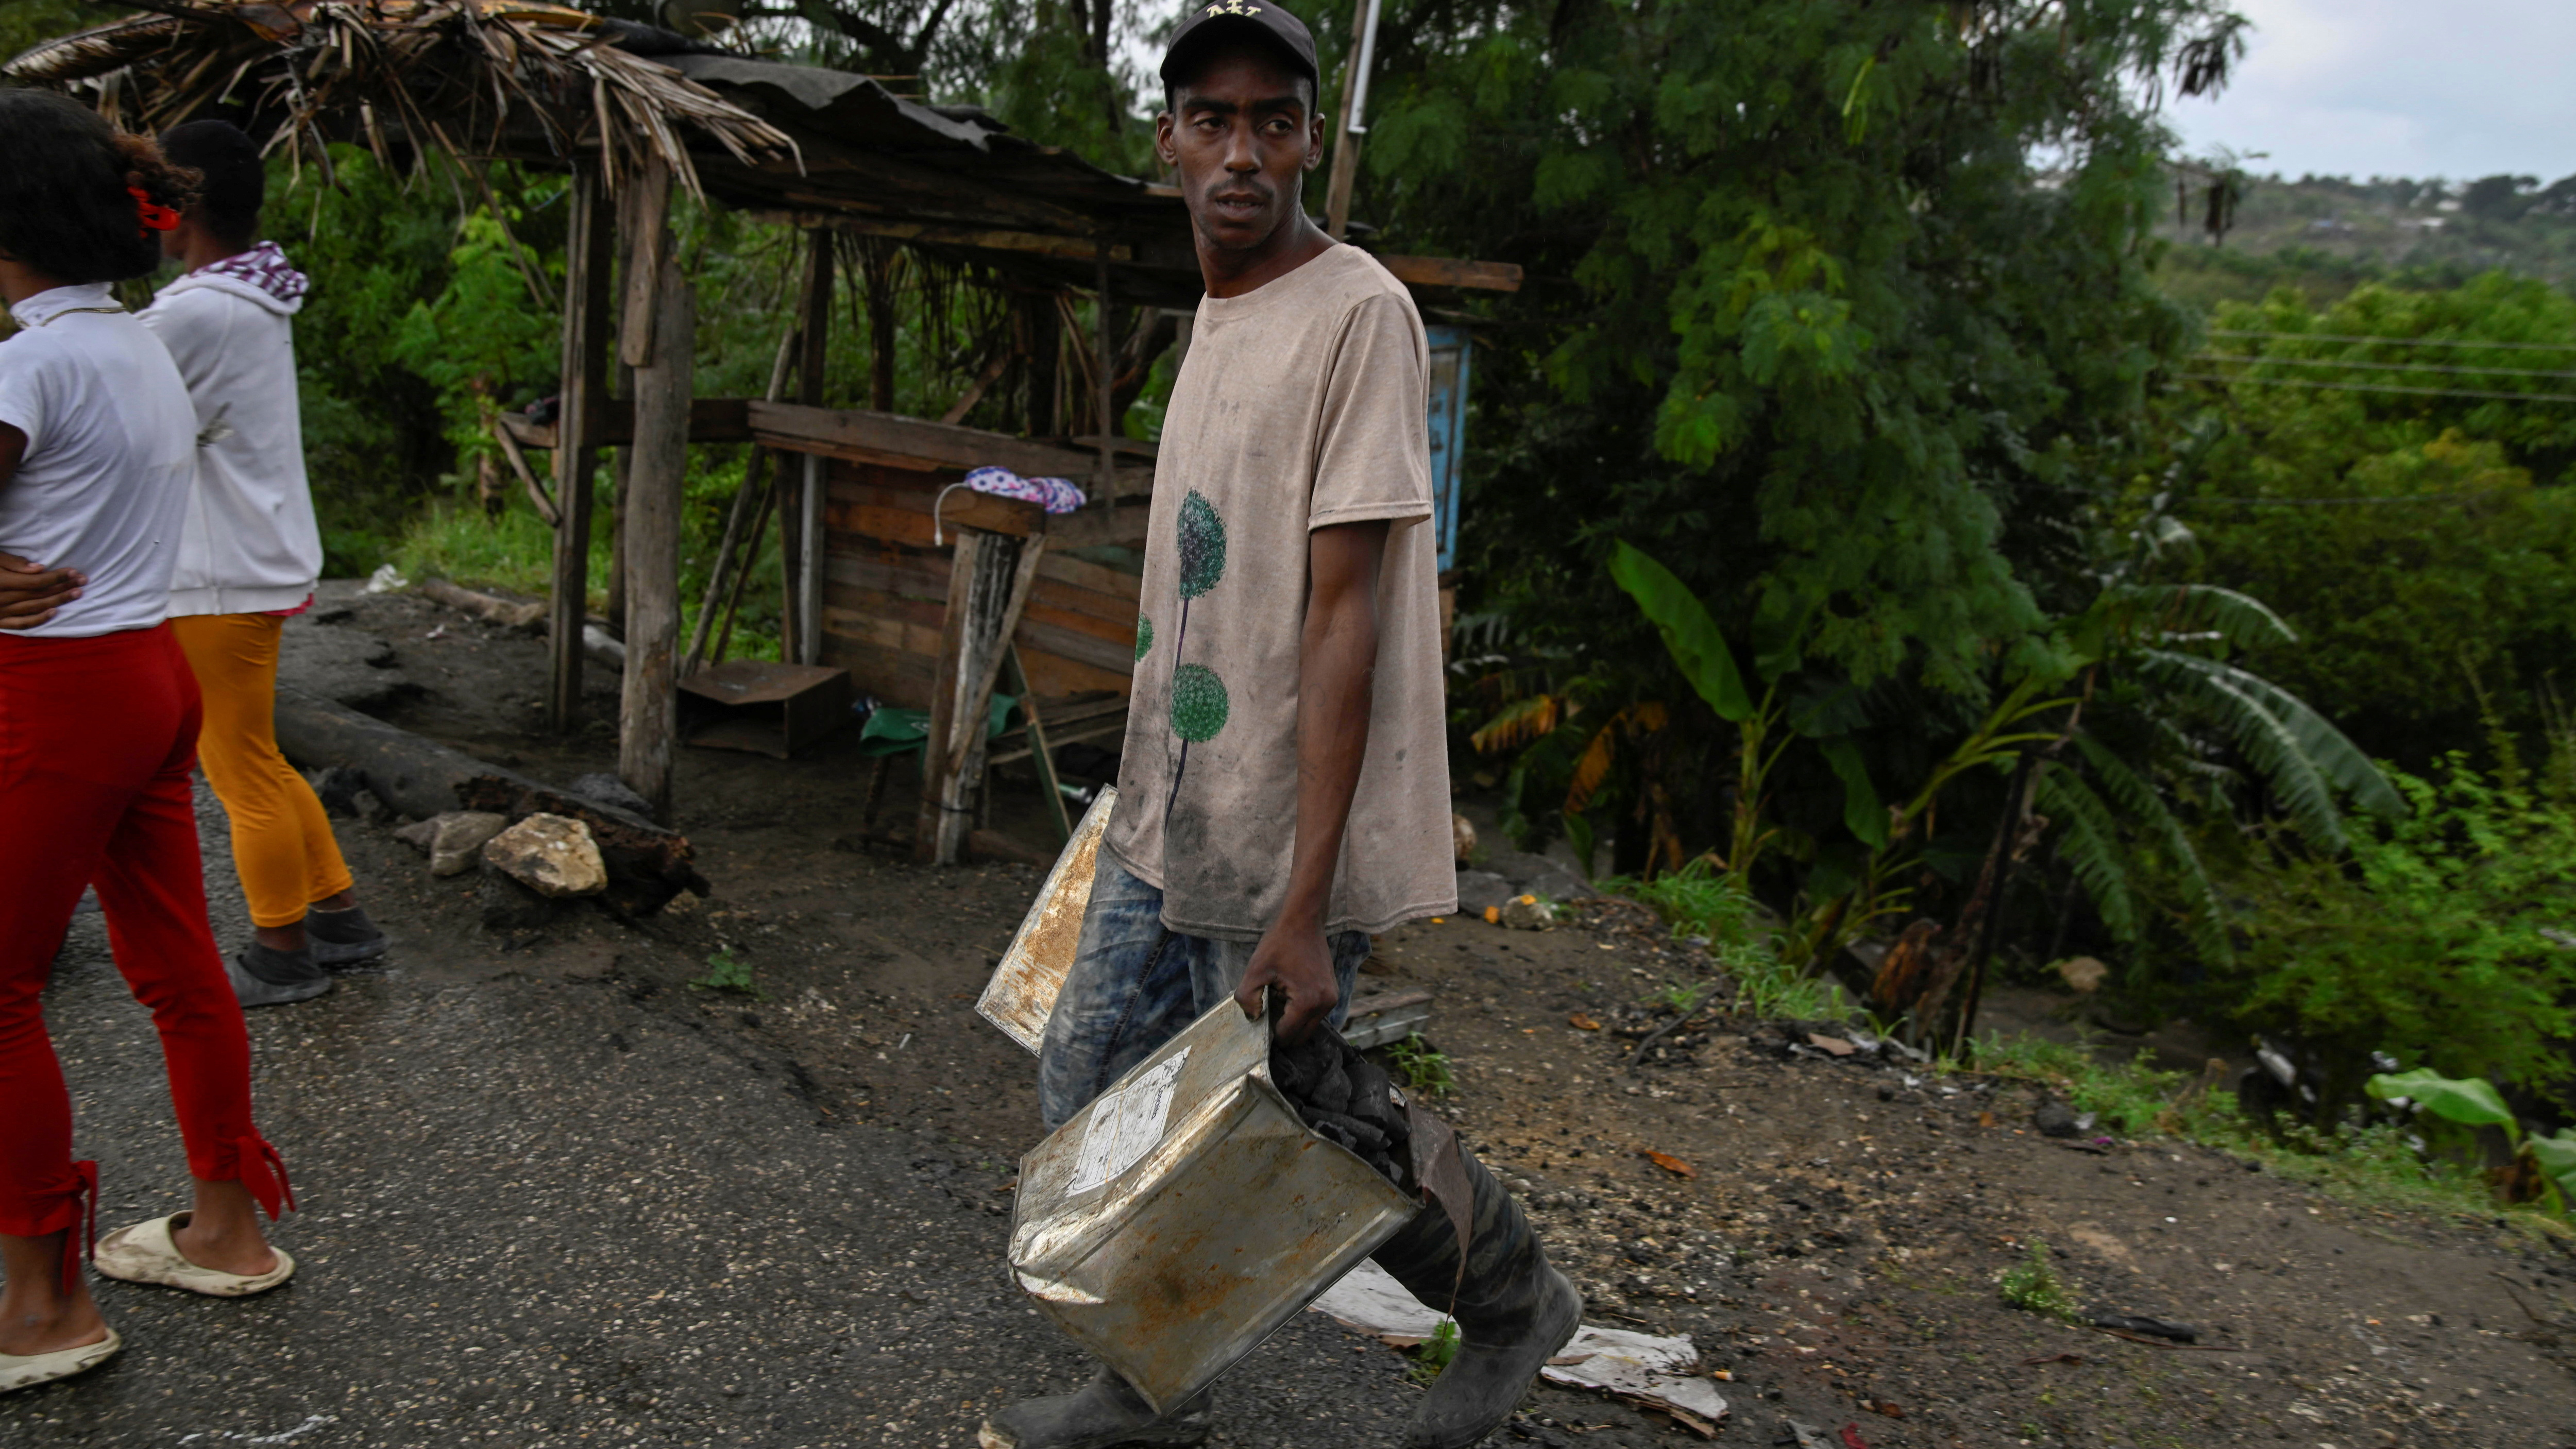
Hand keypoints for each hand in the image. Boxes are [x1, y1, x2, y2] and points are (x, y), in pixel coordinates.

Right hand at [0, 552, 81, 630]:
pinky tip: (55, 612)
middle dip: (63, 587)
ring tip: (76, 594)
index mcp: (0, 582)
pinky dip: (39, 619)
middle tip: (82, 581)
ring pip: (34, 608)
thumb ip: (13, 563)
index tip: (73, 572)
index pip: (35, 581)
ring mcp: (0, 612)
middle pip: (39, 594)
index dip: (56, 577)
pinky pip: (22, 624)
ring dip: (57, 601)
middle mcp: (1, 599)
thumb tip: (40, 568)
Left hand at [1236, 921, 1340, 1044]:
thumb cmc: (1280, 943)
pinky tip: (1287, 993)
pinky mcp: (1332, 992)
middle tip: (1266, 1014)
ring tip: (1277, 999)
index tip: (1259, 1021)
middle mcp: (1325, 1004)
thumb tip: (1253, 1018)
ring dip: (1292, 1021)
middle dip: (1283, 1031)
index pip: (1287, 1035)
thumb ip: (1247, 998)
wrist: (1304, 920)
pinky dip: (1301, 1011)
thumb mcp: (1255, 969)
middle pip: (1301, 1036)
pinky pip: (1315, 1014)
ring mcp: (1332, 998)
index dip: (1270, 1033)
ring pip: (1309, 1026)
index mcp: (1307, 1002)